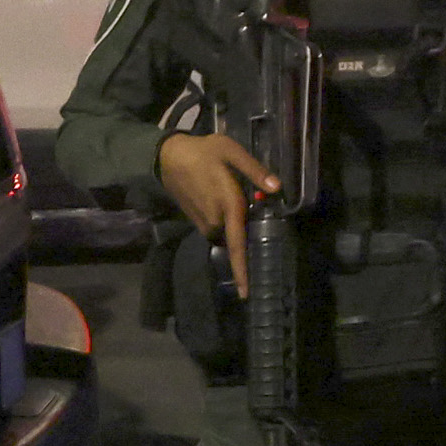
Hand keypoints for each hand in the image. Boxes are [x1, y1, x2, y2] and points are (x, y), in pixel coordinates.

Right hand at [156, 131, 276, 289]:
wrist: (168, 156)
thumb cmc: (203, 152)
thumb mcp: (231, 152)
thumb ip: (255, 171)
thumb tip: (277, 188)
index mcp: (229, 206)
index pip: (238, 246)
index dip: (242, 270)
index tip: (245, 293)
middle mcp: (216, 221)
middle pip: (238, 238)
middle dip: (246, 232)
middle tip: (248, 205)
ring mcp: (204, 224)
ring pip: (227, 233)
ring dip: (234, 225)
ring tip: (233, 196)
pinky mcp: (196, 222)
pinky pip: (217, 228)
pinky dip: (224, 222)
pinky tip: (223, 201)